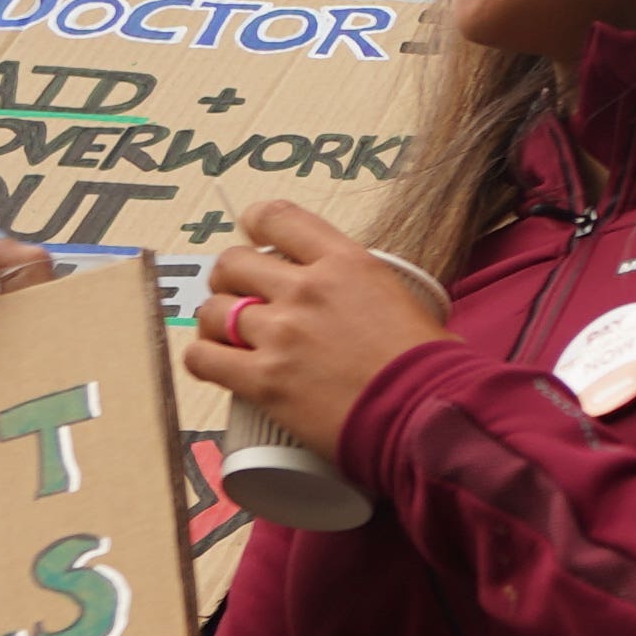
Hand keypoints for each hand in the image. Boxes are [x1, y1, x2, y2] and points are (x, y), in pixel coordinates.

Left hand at [177, 202, 452, 452]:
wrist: (428, 417)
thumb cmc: (433, 367)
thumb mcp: (406, 303)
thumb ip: (371, 293)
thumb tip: (365, 304)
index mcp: (344, 263)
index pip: (276, 218)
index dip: (255, 225)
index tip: (255, 241)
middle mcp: (306, 290)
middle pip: (233, 263)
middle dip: (230, 281)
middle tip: (242, 301)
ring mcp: (281, 335)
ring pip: (213, 312)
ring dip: (217, 325)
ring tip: (229, 340)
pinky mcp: (263, 381)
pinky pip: (203, 358)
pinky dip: (203, 359)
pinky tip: (214, 364)